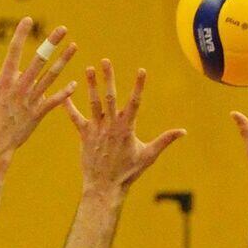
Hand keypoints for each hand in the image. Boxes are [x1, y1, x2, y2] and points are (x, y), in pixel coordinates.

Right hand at [0, 18, 76, 159]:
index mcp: (4, 80)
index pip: (13, 51)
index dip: (21, 34)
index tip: (28, 20)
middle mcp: (20, 87)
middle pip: (39, 60)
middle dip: (51, 43)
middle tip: (63, 29)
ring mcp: (31, 100)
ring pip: (51, 77)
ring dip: (63, 62)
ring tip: (74, 47)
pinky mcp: (38, 114)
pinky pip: (54, 101)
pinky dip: (64, 93)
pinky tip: (75, 83)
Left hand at [65, 61, 184, 190]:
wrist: (105, 187)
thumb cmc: (129, 172)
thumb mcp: (149, 156)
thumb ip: (165, 140)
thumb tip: (183, 131)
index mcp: (127, 128)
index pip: (135, 102)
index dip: (138, 86)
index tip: (141, 70)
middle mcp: (111, 126)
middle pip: (110, 97)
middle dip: (109, 78)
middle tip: (105, 60)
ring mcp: (96, 130)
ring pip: (93, 103)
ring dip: (91, 85)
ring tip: (88, 68)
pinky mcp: (84, 135)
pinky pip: (75, 118)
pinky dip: (69, 106)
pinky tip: (63, 93)